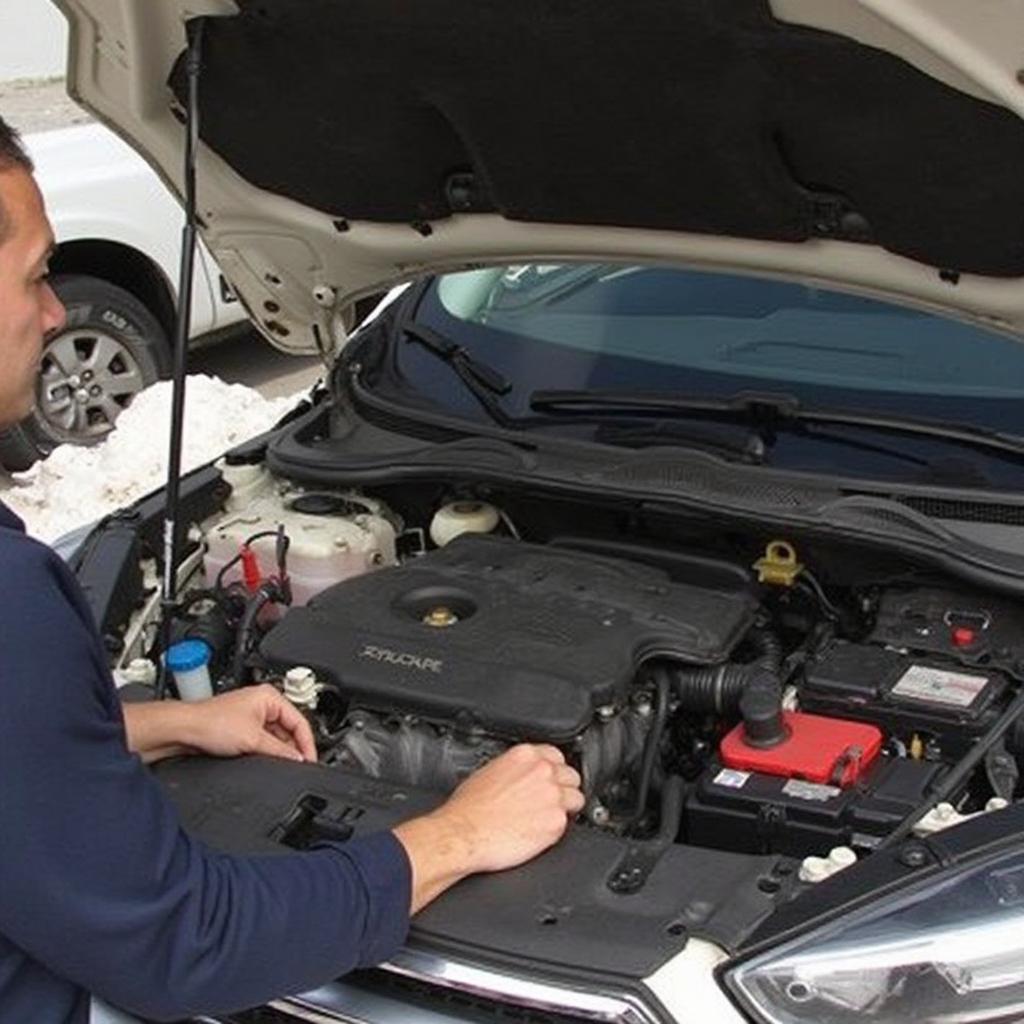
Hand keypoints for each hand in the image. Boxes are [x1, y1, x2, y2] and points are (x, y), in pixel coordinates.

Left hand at [183, 685, 317, 762]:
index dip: (307, 743)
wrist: (184, 730)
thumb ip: (280, 751)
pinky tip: (266, 760)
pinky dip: (267, 751)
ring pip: (276, 736)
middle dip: (292, 747)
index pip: (300, 721)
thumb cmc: (210, 723)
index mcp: (270, 696)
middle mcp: (262, 704)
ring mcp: (252, 716)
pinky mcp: (242, 729)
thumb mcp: (253, 739)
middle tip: (298, 765)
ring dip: (278, 750)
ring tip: (280, 763)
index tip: (310, 760)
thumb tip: (298, 758)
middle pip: (289, 729)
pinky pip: (263, 741)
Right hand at [392, 744, 583, 912]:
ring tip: (548, 817)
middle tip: (549, 801)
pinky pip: (568, 824)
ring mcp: (553, 796)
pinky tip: (540, 832)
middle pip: (571, 776)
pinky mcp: (556, 822)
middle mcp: (543, 771)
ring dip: (566, 808)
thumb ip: (515, 768)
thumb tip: (522, 774)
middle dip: (563, 788)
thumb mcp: (488, 771)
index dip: (554, 770)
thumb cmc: (468, 808)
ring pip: (577, 799)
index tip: (551, 779)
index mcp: (526, 755)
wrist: (462, 834)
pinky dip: (556, 829)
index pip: (557, 754)